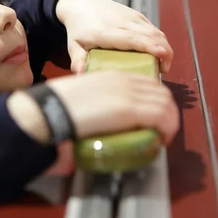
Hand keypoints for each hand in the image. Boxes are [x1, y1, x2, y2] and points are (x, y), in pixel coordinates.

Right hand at [47, 71, 178, 143]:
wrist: (47, 111)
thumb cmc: (54, 110)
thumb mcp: (79, 100)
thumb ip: (90, 108)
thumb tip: (89, 129)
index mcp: (110, 76)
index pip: (146, 83)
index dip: (156, 100)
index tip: (153, 117)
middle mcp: (122, 81)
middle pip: (160, 92)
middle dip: (167, 112)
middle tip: (162, 130)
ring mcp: (127, 94)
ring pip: (165, 104)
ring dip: (169, 123)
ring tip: (162, 139)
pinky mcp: (129, 110)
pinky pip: (162, 117)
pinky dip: (167, 129)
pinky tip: (161, 140)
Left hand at [56, 0, 172, 74]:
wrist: (83, 2)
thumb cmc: (79, 26)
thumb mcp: (73, 45)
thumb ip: (77, 60)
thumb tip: (80, 75)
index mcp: (107, 32)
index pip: (132, 38)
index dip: (149, 46)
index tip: (162, 55)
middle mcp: (123, 23)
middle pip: (151, 35)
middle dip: (164, 52)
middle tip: (163, 71)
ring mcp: (132, 18)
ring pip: (156, 31)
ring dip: (164, 47)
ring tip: (162, 66)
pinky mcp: (137, 16)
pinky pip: (154, 29)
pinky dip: (161, 41)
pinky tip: (159, 55)